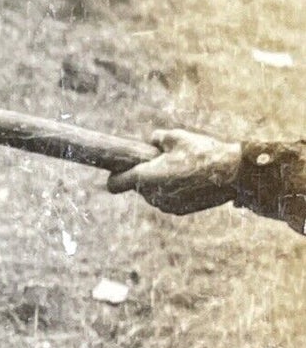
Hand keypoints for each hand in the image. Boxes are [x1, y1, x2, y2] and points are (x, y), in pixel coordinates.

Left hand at [106, 129, 242, 214]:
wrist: (232, 174)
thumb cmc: (201, 153)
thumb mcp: (176, 137)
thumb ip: (157, 138)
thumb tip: (152, 140)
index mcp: (144, 178)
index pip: (115, 184)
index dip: (115, 175)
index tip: (120, 168)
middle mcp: (151, 196)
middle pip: (137, 186)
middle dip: (145, 174)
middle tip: (162, 160)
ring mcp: (166, 206)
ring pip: (153, 193)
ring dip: (160, 183)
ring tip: (180, 168)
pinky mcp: (179, 211)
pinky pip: (168, 200)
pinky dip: (173, 191)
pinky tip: (189, 180)